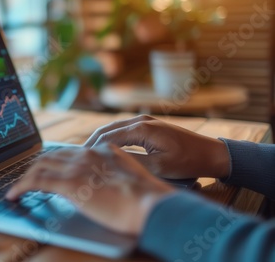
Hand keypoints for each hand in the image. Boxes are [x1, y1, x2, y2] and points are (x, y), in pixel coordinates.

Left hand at [6, 144, 173, 235]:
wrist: (150, 204)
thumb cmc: (146, 197)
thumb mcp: (130, 175)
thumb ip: (112, 172)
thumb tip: (102, 180)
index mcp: (102, 149)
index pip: (70, 151)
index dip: (55, 161)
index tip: (48, 168)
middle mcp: (86, 154)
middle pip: (52, 155)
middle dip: (37, 166)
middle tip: (29, 178)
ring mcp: (76, 167)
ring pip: (40, 165)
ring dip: (26, 176)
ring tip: (18, 187)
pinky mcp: (69, 184)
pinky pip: (36, 182)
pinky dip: (21, 187)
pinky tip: (14, 194)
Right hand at [84, 115, 230, 178]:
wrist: (211, 153)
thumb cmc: (188, 162)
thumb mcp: (159, 167)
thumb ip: (132, 163)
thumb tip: (108, 163)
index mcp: (141, 128)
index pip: (108, 137)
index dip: (91, 149)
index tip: (79, 161)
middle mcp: (141, 120)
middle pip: (107, 129)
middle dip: (91, 142)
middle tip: (77, 157)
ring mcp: (145, 121)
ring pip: (114, 128)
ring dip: (100, 140)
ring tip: (86, 154)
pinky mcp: (149, 126)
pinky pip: (123, 130)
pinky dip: (111, 139)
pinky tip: (105, 149)